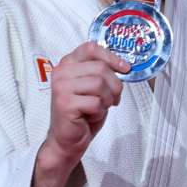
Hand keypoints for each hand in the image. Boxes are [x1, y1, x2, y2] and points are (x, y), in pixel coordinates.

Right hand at [40, 41, 128, 169]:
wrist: (69, 138)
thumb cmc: (83, 112)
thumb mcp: (94, 87)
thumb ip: (103, 73)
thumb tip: (125, 66)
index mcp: (68, 64)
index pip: (91, 48)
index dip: (112, 57)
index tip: (125, 69)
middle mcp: (61, 72)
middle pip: (100, 68)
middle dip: (114, 86)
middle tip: (112, 98)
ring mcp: (61, 87)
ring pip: (100, 84)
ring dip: (107, 99)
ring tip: (100, 107)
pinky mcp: (65, 103)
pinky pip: (96, 102)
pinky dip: (100, 111)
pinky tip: (91, 115)